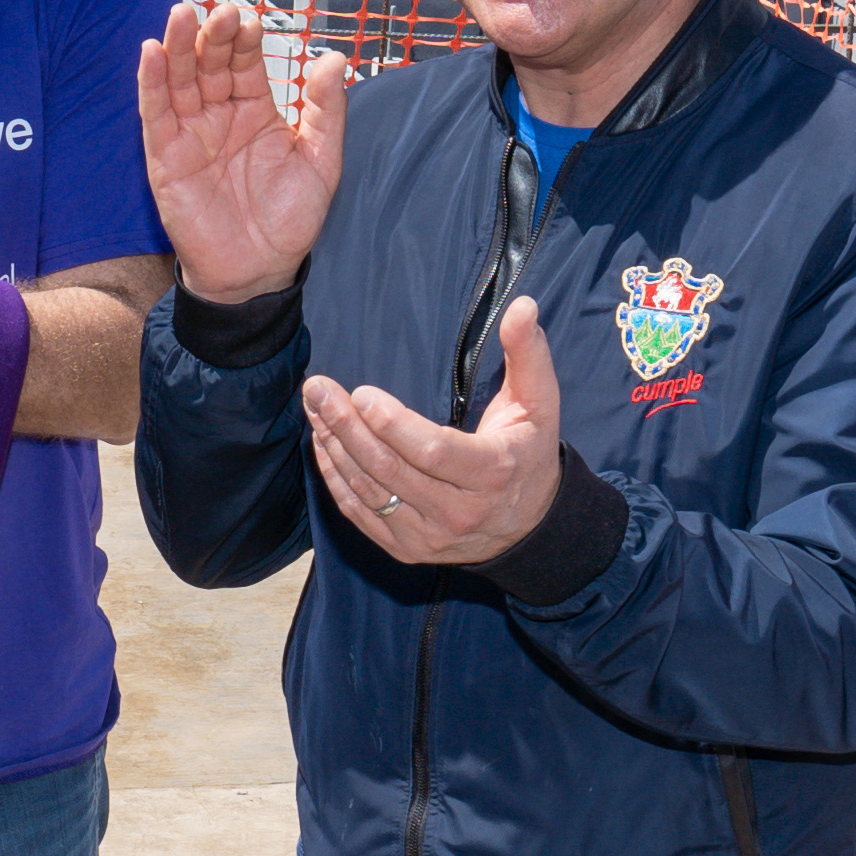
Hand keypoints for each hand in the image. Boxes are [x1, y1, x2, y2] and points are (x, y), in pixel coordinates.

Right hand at [139, 0, 349, 306]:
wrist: (259, 270)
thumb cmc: (290, 218)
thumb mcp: (321, 160)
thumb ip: (326, 110)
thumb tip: (333, 57)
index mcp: (254, 108)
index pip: (245, 61)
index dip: (245, 38)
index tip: (250, 19)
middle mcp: (219, 113)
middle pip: (209, 62)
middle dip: (213, 35)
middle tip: (221, 12)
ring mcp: (190, 133)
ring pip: (179, 79)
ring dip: (178, 46)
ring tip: (182, 15)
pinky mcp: (165, 157)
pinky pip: (155, 114)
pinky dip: (151, 83)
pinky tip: (152, 52)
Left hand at [304, 297, 560, 568]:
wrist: (530, 526)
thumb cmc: (528, 451)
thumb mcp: (540, 401)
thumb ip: (528, 353)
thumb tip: (523, 305)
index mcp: (492, 472)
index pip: (433, 452)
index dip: (393, 425)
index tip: (361, 394)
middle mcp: (460, 512)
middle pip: (391, 470)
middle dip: (348, 427)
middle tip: (318, 390)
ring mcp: (430, 537)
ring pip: (370, 492)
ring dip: (335, 448)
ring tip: (315, 407)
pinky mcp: (407, 550)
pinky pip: (361, 514)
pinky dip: (336, 478)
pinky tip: (323, 443)